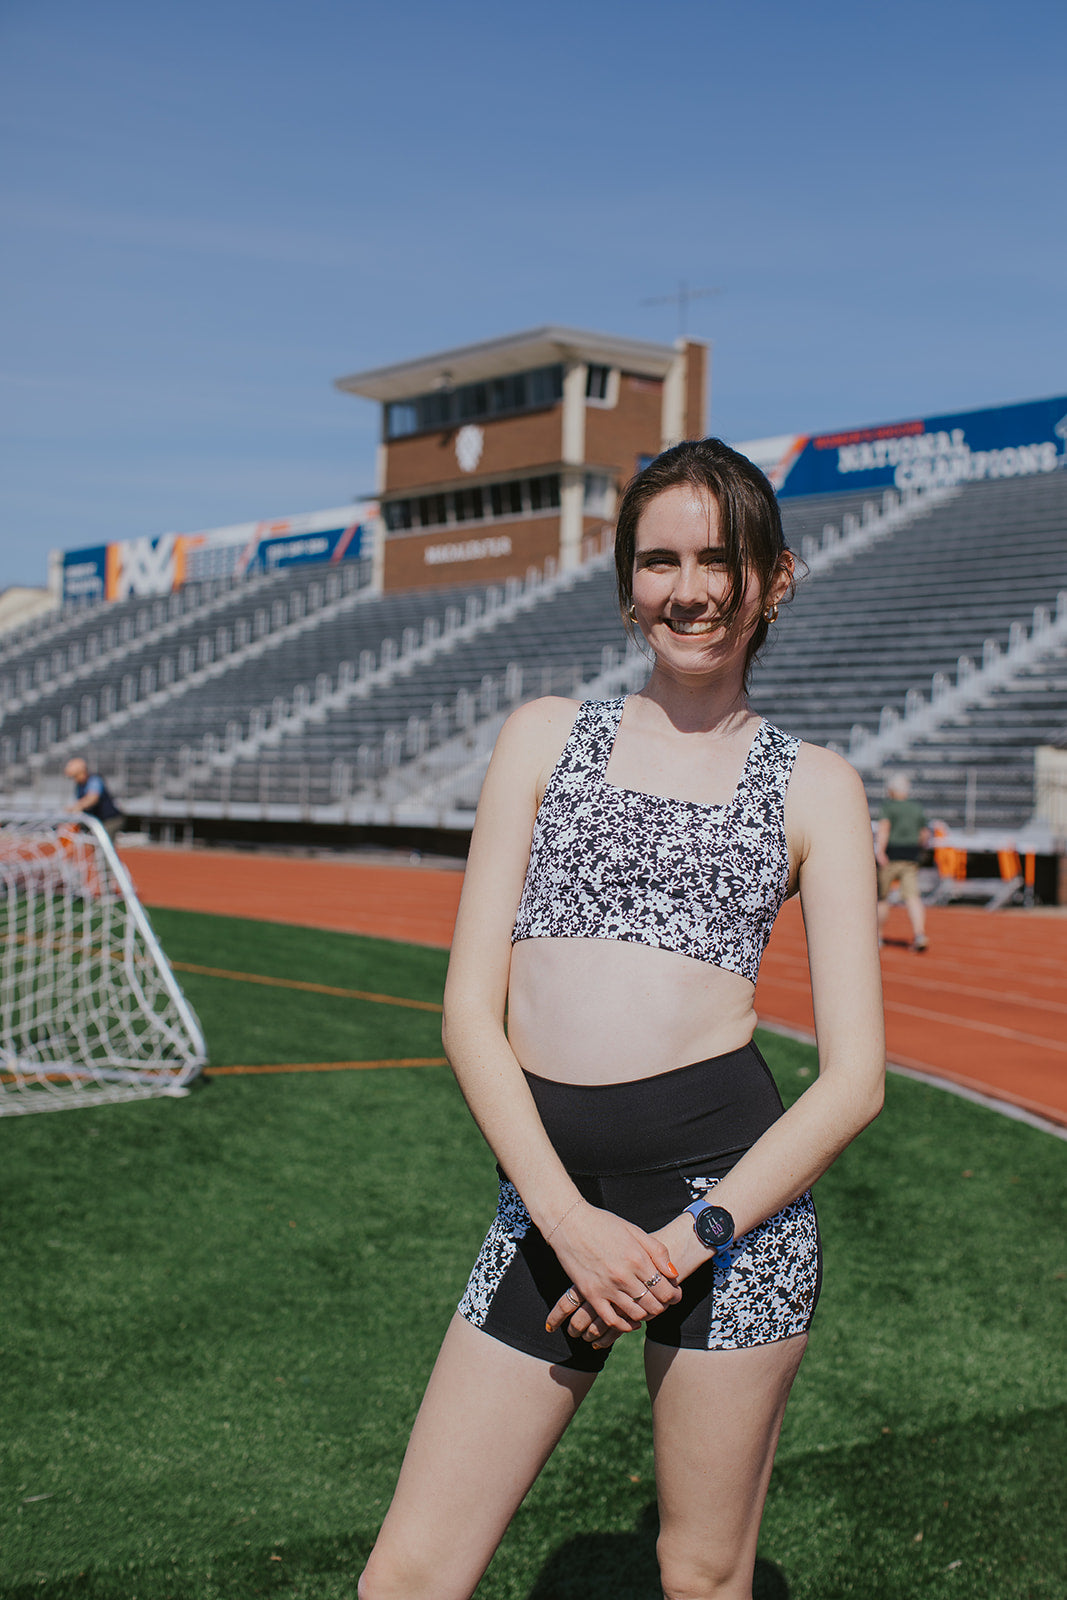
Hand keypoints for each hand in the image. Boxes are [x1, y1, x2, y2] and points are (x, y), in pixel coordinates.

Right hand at [544, 1205, 679, 1341]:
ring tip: (648, 1308)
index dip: (674, 1296)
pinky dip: (625, 1326)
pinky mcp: (591, 1294)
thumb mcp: (634, 1230)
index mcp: (637, 1258)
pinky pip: (612, 1320)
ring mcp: (607, 1287)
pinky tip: (632, 1322)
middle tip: (663, 1303)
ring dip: (646, 1315)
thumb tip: (673, 1273)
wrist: (569, 1222)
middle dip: (663, 1306)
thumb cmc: (604, 1224)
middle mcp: (624, 1275)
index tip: (674, 1295)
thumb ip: (657, 1251)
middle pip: (654, 1305)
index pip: (665, 1290)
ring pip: (636, 1314)